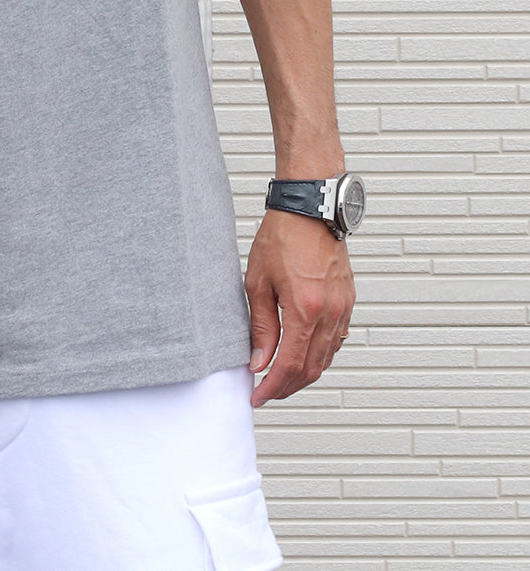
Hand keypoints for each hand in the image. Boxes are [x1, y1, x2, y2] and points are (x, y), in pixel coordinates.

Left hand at [245, 207, 354, 407]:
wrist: (310, 208)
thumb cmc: (282, 236)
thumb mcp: (258, 281)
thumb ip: (261, 326)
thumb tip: (259, 361)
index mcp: (305, 309)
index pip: (290, 365)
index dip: (273, 387)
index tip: (258, 396)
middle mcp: (329, 313)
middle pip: (311, 368)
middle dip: (288, 386)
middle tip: (267, 391)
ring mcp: (342, 308)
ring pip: (326, 358)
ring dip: (304, 374)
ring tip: (280, 376)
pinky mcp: (347, 301)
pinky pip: (336, 340)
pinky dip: (319, 355)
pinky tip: (303, 353)